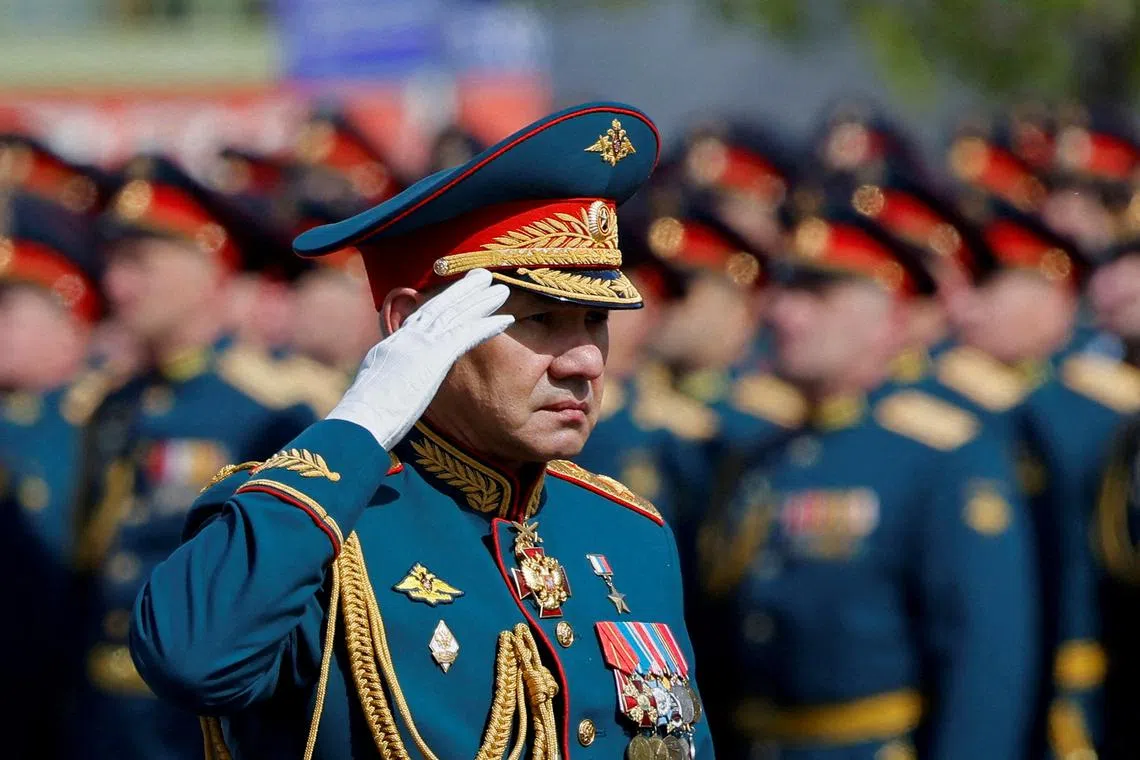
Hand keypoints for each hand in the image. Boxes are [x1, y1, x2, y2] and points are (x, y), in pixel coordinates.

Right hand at [325, 269, 512, 449]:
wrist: (361, 419)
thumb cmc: (364, 417)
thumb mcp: (374, 389)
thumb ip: (386, 380)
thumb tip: (387, 387)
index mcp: (392, 346)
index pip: (420, 318)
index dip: (441, 302)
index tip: (456, 293)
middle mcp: (406, 338)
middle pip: (439, 306)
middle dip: (463, 290)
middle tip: (483, 277)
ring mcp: (420, 344)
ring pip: (456, 314)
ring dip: (481, 301)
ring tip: (502, 290)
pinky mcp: (433, 356)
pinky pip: (466, 335)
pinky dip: (487, 325)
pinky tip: (506, 320)